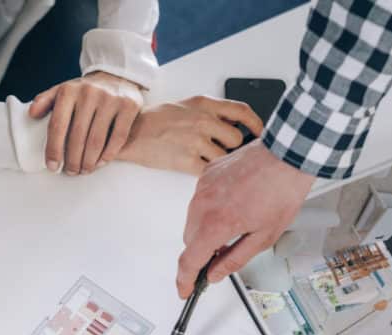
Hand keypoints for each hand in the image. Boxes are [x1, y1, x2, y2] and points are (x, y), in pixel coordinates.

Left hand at [29, 71, 143, 174]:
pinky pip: (117, 138)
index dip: (54, 149)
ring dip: (89, 161)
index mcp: (69, 91)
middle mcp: (89, 93)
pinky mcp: (128, 106)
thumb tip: (31, 114)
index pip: (58, 125)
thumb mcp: (64, 91)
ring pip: (97, 141)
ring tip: (85, 170)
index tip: (52, 167)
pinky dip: (108, 155)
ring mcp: (110, 99)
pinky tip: (101, 163)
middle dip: (73, 160)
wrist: (117, 75)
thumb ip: (46, 101)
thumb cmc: (85, 91)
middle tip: (71, 172)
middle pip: (78, 137)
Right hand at [117, 96, 263, 174]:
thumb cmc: (157, 121)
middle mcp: (202, 120)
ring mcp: (195, 141)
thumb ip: (210, 112)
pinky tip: (197, 168)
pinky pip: (208, 171)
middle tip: (220, 150)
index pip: (241, 110)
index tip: (260, 132)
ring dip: (217, 161)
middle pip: (236, 138)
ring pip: (223, 156)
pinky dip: (207, 173)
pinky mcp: (186, 160)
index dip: (256, 123)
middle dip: (231, 147)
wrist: (132, 134)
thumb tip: (234, 122)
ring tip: (201, 157)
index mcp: (204, 104)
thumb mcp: (186, 106)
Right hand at [176, 139, 315, 297]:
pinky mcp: (205, 175)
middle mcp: (203, 205)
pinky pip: (199, 200)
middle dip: (202, 252)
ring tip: (234, 222)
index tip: (185, 290)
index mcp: (216, 225)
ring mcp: (202, 188)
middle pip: (190, 241)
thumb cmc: (281, 191)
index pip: (189, 261)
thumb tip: (215, 273)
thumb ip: (234, 260)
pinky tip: (232, 204)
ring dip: (205, 229)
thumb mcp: (263, 237)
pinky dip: (209, 209)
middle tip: (221, 255)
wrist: (286, 155)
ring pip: (192, 221)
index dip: (185, 280)